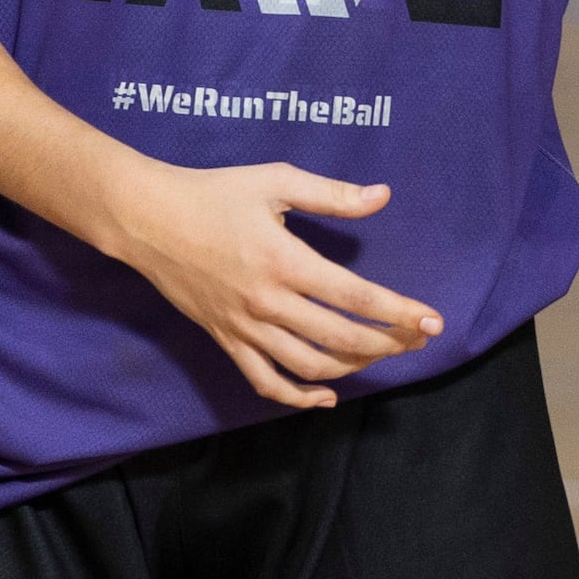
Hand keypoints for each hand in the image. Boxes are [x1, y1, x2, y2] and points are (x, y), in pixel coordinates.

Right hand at [101, 160, 440, 409]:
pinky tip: (327, 396)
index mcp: (284, 260)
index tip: (433, 320)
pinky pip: (265, 381)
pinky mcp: (225, 339)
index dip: (399, 312)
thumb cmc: (212, 193)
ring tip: (380, 354)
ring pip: (310, 365)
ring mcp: (244, 326)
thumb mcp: (273, 181)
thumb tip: (383, 196)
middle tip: (417, 337)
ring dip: (354, 367)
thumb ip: (331, 194)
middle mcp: (267, 302)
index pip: (355, 297)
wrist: (146, 219)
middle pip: (342, 339)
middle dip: (389, 343)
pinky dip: (298, 397)